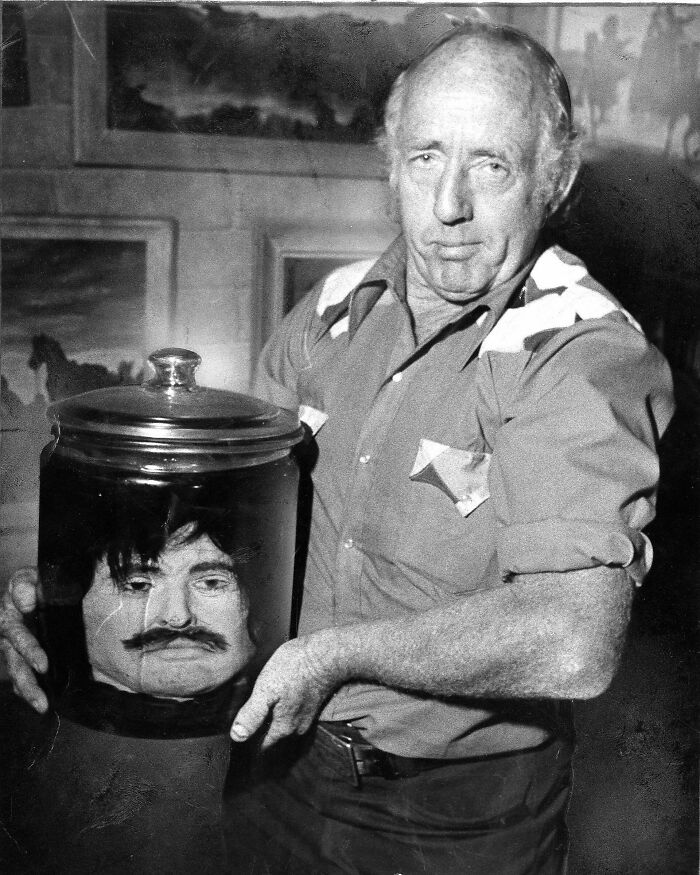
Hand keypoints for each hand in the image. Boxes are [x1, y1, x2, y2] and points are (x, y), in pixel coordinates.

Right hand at [0, 568, 48, 712]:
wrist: (40, 584)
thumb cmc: (34, 581)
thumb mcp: (28, 576)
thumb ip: (25, 585)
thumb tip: (26, 603)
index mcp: (7, 616)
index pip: (17, 636)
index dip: (29, 650)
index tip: (43, 665)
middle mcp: (6, 635)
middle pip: (14, 662)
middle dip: (27, 683)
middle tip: (42, 700)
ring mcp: (11, 647)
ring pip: (16, 672)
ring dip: (28, 691)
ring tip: (42, 707)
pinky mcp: (20, 654)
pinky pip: (20, 674)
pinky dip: (27, 690)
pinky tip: (41, 701)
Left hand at [230, 631, 340, 749]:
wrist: (327, 654)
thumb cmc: (296, 668)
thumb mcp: (267, 689)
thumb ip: (252, 714)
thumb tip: (237, 736)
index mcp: (284, 727)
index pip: (263, 746)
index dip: (249, 742)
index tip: (238, 740)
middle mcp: (297, 727)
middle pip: (274, 736)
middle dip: (261, 731)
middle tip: (245, 723)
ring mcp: (306, 715)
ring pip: (284, 724)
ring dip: (273, 720)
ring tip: (259, 712)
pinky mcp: (312, 703)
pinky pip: (292, 713)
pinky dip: (283, 710)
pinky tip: (278, 699)